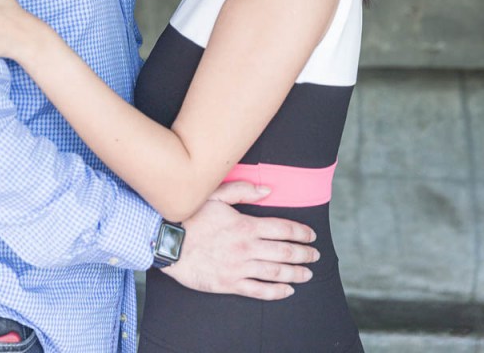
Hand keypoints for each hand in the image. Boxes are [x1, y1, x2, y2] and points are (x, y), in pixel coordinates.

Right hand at [167, 181, 318, 299]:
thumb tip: (268, 191)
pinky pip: (258, 290)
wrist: (168, 241)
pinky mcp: (229, 283)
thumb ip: (243, 191)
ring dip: (296, 273)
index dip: (301, 232)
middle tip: (316, 255)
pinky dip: (276, 292)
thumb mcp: (216, 195)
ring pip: (276, 272)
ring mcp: (239, 267)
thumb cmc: (191, 216)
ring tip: (308, 274)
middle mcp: (247, 247)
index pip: (283, 229)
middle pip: (285, 251)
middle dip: (304, 254)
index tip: (312, 235)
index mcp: (246, 225)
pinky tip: (287, 291)